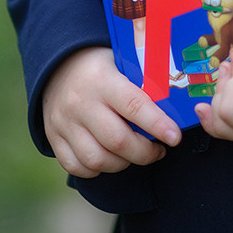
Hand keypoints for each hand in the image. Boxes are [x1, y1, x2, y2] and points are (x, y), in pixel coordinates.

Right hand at [41, 46, 180, 177]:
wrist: (57, 65)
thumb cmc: (102, 66)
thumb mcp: (121, 62)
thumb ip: (143, 82)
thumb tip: (178, 105)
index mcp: (102, 79)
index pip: (134, 106)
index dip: (157, 124)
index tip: (175, 137)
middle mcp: (81, 103)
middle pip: (117, 141)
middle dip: (145, 153)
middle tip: (159, 150)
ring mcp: (64, 123)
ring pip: (97, 160)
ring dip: (123, 164)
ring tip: (135, 154)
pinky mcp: (53, 138)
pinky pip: (77, 167)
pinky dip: (97, 170)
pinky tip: (110, 158)